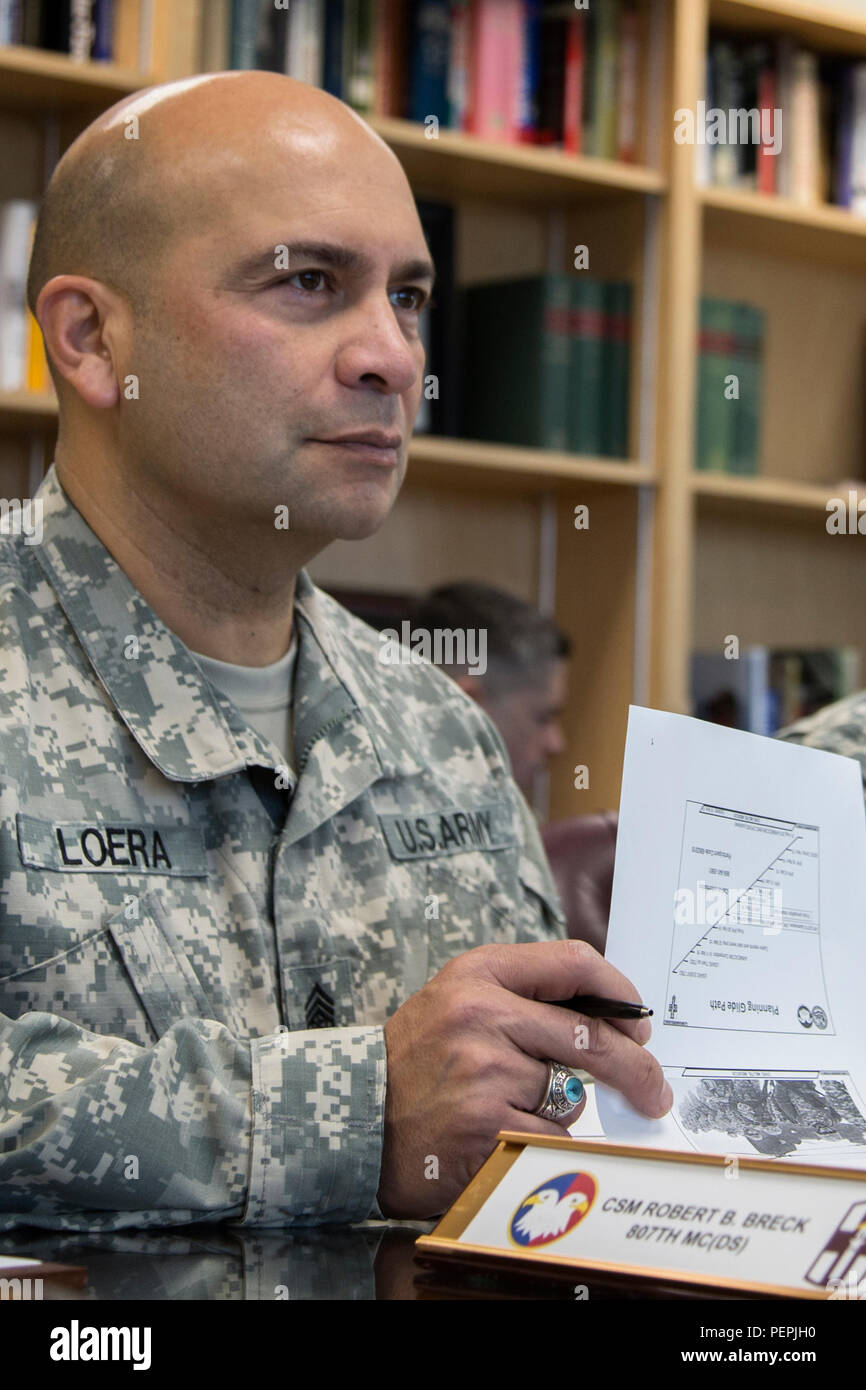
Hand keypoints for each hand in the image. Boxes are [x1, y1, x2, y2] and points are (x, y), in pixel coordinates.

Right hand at [377, 938, 671, 1218]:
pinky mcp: (487, 1126)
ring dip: (559, 1112)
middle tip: (653, 1089)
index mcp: (478, 973)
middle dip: (636, 1068)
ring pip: (570, 1096)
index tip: (639, 1021)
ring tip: (510, 1110)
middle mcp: (481, 1014)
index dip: (619, 993)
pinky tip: (502, 1137)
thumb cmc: (416, 1060)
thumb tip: (614, 1021)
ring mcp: (484, 1072)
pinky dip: (539, 1144)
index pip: (573, 962)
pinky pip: (549, 1137)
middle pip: (590, 1037)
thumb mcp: (458, 1001)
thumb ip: (524, 998)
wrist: (354, 1113)